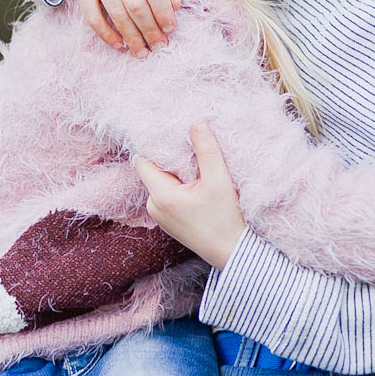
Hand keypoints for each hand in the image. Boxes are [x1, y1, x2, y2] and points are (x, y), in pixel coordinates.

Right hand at [59, 0, 177, 55]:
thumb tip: (175, 9)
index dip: (163, 13)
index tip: (170, 30)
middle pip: (136, 4)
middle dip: (150, 29)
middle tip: (158, 46)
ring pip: (116, 12)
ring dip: (131, 37)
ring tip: (142, 51)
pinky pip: (92, 16)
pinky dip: (106, 34)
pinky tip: (119, 45)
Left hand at [133, 121, 245, 267]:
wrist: (232, 253)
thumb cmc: (225, 220)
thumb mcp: (219, 180)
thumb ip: (206, 149)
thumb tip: (197, 122)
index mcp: (160, 196)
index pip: (142, 161)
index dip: (156, 146)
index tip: (174, 138)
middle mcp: (153, 207)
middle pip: (152, 171)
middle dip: (170, 160)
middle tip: (192, 153)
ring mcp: (159, 216)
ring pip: (161, 182)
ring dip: (177, 174)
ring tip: (198, 171)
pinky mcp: (168, 221)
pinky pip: (167, 195)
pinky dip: (179, 187)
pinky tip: (198, 187)